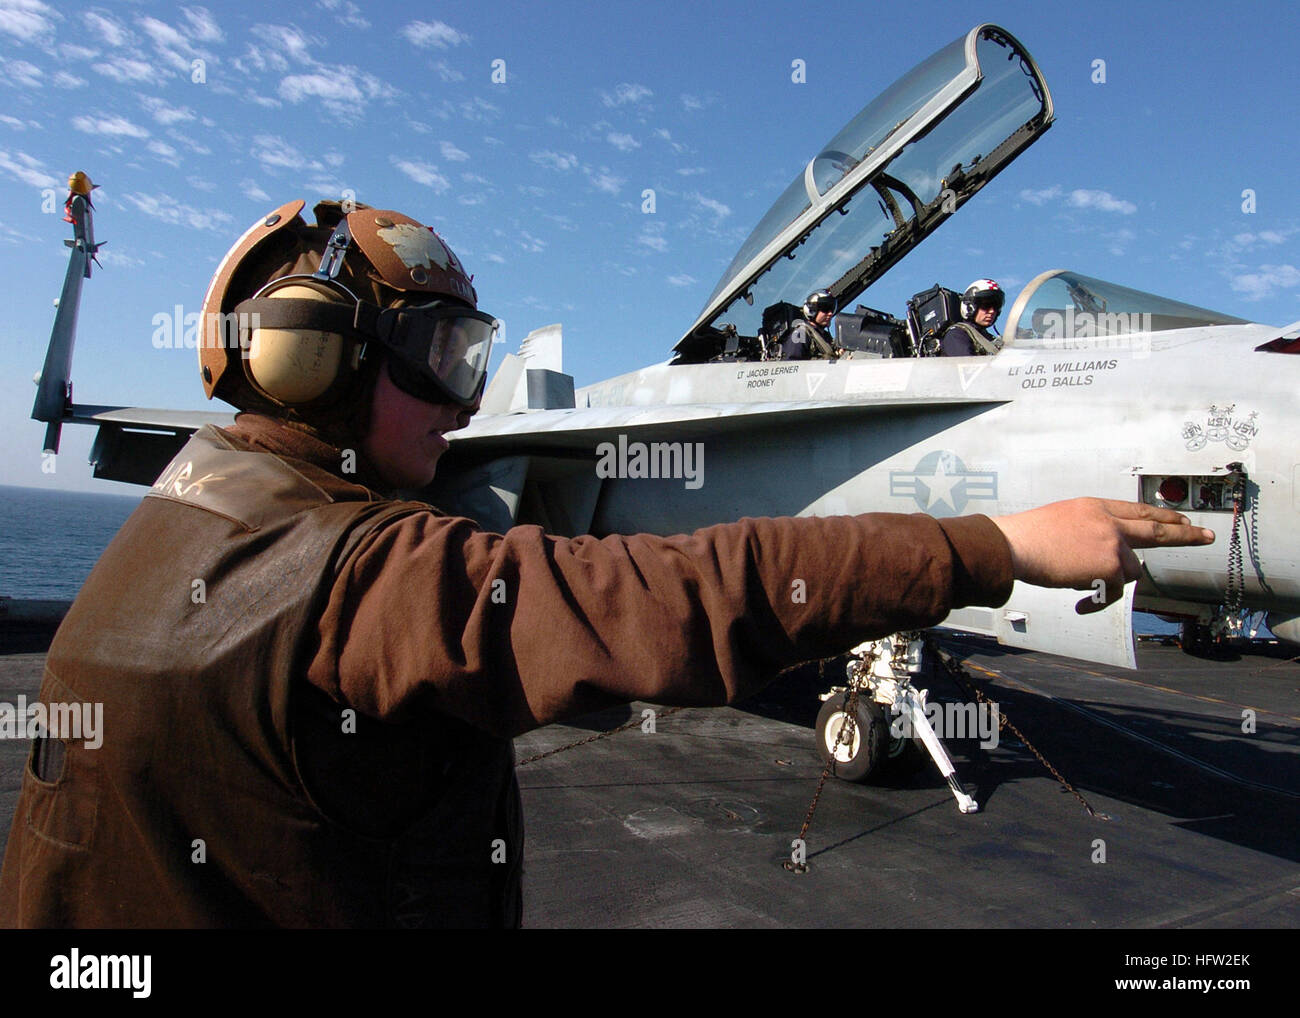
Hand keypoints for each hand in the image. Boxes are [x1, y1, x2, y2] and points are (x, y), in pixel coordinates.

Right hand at [990, 498, 1214, 613]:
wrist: (1016, 545)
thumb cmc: (1028, 536)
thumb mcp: (1063, 518)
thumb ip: (1089, 528)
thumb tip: (1103, 551)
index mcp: (1096, 506)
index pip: (1137, 510)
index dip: (1161, 515)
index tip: (1180, 519)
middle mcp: (1109, 522)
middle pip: (1156, 529)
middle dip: (1184, 534)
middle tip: (1205, 535)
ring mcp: (1113, 543)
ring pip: (1131, 570)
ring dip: (1111, 580)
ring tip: (1081, 582)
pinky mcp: (1110, 566)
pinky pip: (1115, 592)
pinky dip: (1098, 602)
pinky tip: (1082, 605)